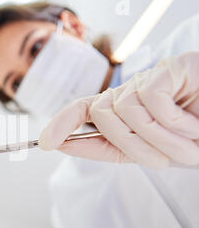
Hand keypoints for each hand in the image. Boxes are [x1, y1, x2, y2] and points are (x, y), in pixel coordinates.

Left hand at [39, 52, 198, 168]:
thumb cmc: (192, 141)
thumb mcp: (147, 152)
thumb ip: (109, 147)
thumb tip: (64, 144)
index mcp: (123, 112)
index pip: (82, 110)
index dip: (60, 123)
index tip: (44, 143)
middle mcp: (131, 92)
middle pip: (100, 115)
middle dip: (129, 144)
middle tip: (163, 159)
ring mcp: (149, 78)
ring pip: (124, 110)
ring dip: (157, 139)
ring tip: (186, 143)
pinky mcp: (172, 68)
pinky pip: (150, 101)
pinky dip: (173, 122)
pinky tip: (192, 122)